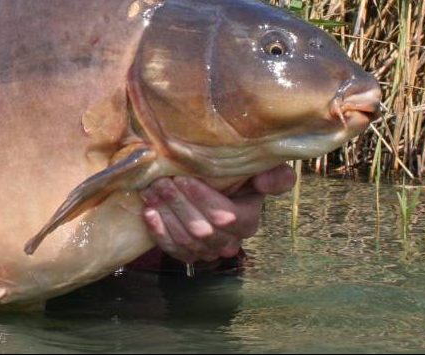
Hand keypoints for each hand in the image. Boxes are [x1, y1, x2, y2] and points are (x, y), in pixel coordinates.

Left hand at [139, 164, 295, 263]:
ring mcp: (208, 251)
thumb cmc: (238, 175)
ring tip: (151, 191)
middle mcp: (230, 241)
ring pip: (186, 241)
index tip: (183, 178)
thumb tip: (263, 181)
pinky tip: (149, 212)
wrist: (215, 188)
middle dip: (179, 204)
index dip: (203, 199)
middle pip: (202, 230)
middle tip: (160, 181)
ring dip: (166, 215)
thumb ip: (275, 175)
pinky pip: (174, 251)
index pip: (226, 217)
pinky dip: (160, 233)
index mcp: (248, 220)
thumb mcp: (260, 169)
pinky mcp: (190, 255)